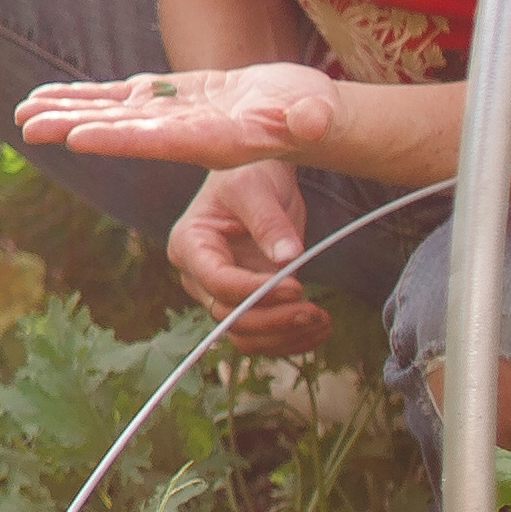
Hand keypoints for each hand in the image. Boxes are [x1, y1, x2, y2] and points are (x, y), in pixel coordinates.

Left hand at [12, 58, 341, 169]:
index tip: (76, 138)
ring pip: (109, 113)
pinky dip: (84, 97)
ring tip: (21, 112)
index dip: (118, 138)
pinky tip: (49, 96)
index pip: (158, 141)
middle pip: (120, 130)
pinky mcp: (166, 100)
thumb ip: (309, 120)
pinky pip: (116, 99)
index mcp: (212, 141)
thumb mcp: (314, 113)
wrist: (302, 113)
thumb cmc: (313, 114)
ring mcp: (169, 117)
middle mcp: (180, 134)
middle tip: (25, 127)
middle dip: (72, 126)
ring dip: (66, 112)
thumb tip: (309, 120)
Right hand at [165, 163, 333, 354]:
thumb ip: (268, 222)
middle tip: (312, 311)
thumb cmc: (249, 173)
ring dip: (282, 336)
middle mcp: (198, 274)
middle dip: (272, 319)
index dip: (255, 291)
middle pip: (227, 315)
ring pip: (242, 334)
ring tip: (320, 322)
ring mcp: (223, 290)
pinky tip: (320, 329)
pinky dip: (290, 338)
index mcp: (190, 244)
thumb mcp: (255, 188)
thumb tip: (287, 258)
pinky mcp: (248, 299)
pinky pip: (261, 334)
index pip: (217, 281)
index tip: (296, 286)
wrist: (260, 176)